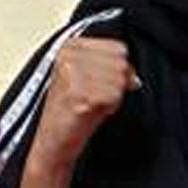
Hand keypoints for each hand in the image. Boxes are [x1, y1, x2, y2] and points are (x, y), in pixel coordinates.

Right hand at [29, 35, 138, 175]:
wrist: (54, 141)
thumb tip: (133, 75)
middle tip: (96, 96)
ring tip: (93, 104)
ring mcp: (73, 74)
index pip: (118, 48)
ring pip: (120, 79)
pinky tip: (93, 111)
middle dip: (116, 83)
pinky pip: (115, 95)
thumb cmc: (68, 111)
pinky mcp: (81, 95)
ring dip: (112, 97)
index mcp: (70, 46)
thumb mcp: (86, 77)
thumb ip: (109, 66)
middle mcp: (69, 56)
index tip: (102, 83)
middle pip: (121, 63)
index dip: (118, 69)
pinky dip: (110, 107)